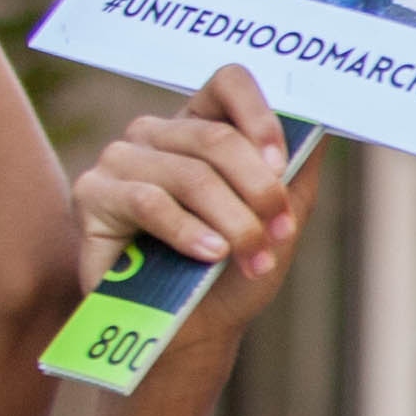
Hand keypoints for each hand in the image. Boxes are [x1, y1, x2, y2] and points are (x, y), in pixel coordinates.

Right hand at [77, 69, 307, 335]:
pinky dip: (189, 231)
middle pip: (217, 139)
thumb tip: (322, 122)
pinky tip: (210, 255)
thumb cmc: (234, 272)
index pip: (228, 83)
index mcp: (202, 126)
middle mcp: (157, 134)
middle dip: (260, 192)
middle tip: (280, 233)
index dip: (260, 118)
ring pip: (191, 175)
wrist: (194, 332)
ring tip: (252, 259)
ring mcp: (121, 159)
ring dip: (234, 223)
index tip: (281, 164)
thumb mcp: (281, 218)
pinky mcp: (93, 194)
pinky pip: (149, 201)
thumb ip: (299, 170)